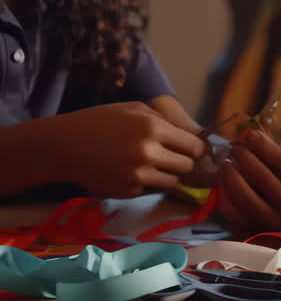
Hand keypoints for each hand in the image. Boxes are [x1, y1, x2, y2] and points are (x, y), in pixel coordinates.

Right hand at [37, 102, 206, 197]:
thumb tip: (193, 137)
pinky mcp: (126, 191)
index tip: (196, 151)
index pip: (195, 147)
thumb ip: (165, 121)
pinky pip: (150, 189)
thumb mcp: (135, 109)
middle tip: (171, 157)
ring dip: (166, 174)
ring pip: (172, 181)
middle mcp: (148, 153)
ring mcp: (137, 175)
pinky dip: (145, 183)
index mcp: (154, 127)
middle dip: (182, 162)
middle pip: (187, 166)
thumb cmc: (100, 121)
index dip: (198, 149)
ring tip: (150, 164)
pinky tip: (129, 172)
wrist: (63, 146)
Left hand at [217, 128, 280, 232]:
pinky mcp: (254, 228)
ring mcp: (273, 220)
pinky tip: (221, 181)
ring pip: (245, 195)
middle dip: (244, 158)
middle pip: (263, 177)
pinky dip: (224, 194)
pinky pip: (233, 210)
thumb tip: (255, 122)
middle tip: (233, 146)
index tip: (248, 133)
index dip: (263, 146)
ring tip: (225, 163)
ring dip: (231, 176)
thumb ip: (270, 142)